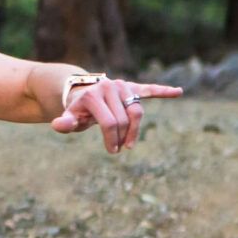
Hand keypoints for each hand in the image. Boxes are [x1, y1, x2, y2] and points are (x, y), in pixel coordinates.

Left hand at [50, 78, 180, 154]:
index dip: (111, 139)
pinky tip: (178, 92)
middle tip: (117, 149)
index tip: (112, 151)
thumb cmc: (77, 110)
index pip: (109, 122)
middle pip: (124, 119)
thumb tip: (59, 124)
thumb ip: (65, 123)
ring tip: (129, 143)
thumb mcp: (69, 118)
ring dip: (135, 129)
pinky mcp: (132, 87)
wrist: (83, 92)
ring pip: (137, 111)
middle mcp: (110, 87)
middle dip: (122, 137)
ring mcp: (122, 86)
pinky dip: (163, 91)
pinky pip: (149, 89)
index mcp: (94, 95)